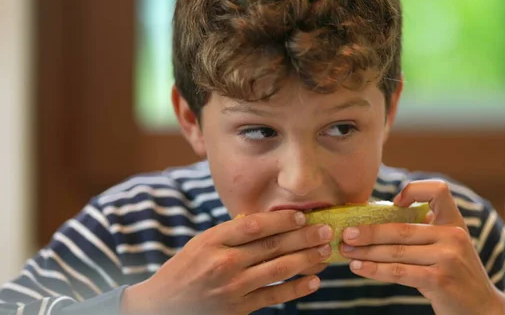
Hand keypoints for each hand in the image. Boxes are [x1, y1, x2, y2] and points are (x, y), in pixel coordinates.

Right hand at [120, 210, 332, 314]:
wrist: (162, 306)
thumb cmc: (184, 269)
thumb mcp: (201, 243)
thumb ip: (231, 233)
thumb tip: (268, 221)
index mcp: (213, 240)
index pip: (255, 226)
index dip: (282, 220)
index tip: (302, 216)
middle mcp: (224, 262)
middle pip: (273, 246)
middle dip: (304, 237)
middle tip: (326, 230)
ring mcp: (232, 287)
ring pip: (278, 270)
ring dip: (307, 260)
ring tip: (325, 252)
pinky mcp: (238, 309)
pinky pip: (274, 297)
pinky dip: (296, 289)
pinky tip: (313, 281)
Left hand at [340, 180, 504, 314]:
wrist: (484, 310)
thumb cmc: (456, 275)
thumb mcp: (449, 247)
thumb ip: (425, 233)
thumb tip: (376, 224)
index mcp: (455, 222)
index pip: (439, 190)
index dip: (414, 190)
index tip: (393, 204)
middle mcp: (453, 235)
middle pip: (401, 228)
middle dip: (368, 232)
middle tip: (344, 234)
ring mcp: (447, 258)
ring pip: (395, 251)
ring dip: (365, 251)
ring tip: (345, 251)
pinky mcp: (439, 280)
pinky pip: (398, 272)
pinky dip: (374, 269)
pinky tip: (359, 268)